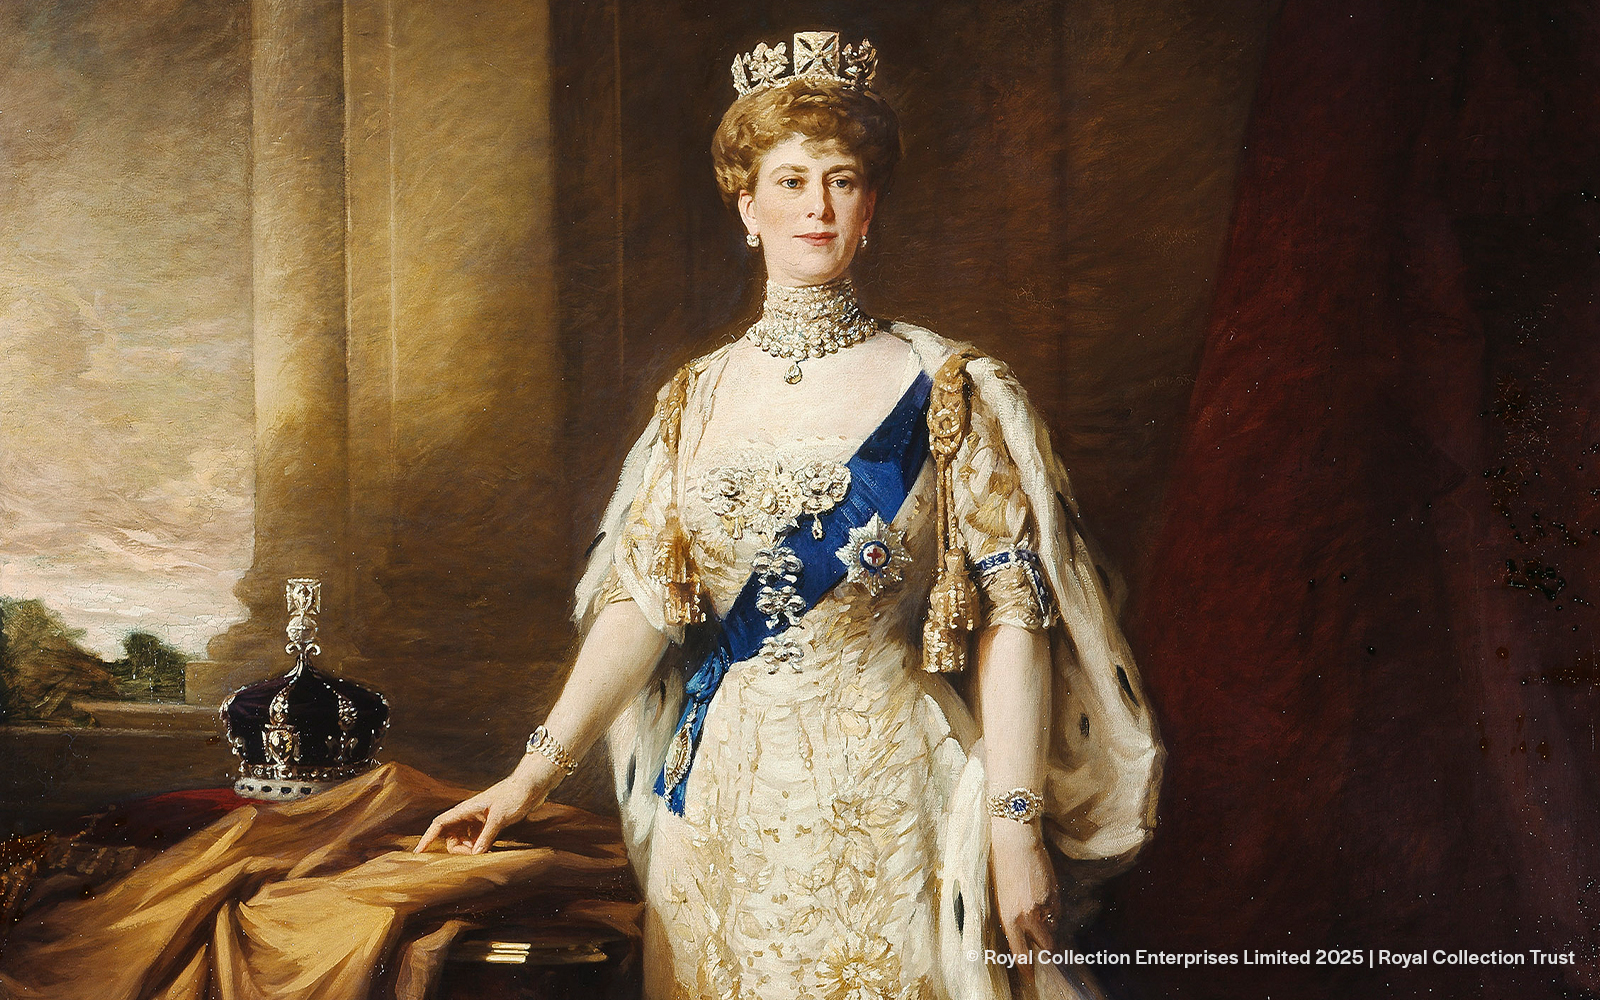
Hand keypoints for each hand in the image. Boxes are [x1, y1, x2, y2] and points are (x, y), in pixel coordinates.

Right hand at [414, 761, 554, 854]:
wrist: (531, 785)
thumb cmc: (515, 795)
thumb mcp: (500, 816)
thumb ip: (487, 835)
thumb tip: (475, 855)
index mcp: (466, 809)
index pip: (439, 823)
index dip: (427, 838)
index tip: (418, 852)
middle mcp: (469, 814)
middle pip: (450, 836)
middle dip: (457, 849)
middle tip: (475, 855)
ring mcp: (479, 819)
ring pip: (463, 839)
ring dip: (469, 849)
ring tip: (483, 853)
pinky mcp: (489, 822)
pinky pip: (476, 838)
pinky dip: (479, 846)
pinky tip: (489, 850)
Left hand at [990, 819, 1058, 961]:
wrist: (1015, 842)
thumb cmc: (1002, 867)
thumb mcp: (1001, 898)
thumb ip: (1013, 918)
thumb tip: (1024, 935)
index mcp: (1009, 918)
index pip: (1020, 953)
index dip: (1027, 968)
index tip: (1030, 976)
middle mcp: (1028, 916)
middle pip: (1046, 945)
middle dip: (1046, 947)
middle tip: (1043, 943)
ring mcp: (1044, 906)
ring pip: (1053, 927)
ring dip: (1049, 924)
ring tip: (1037, 906)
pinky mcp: (1056, 894)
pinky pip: (1057, 911)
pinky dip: (1053, 909)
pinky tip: (1043, 894)